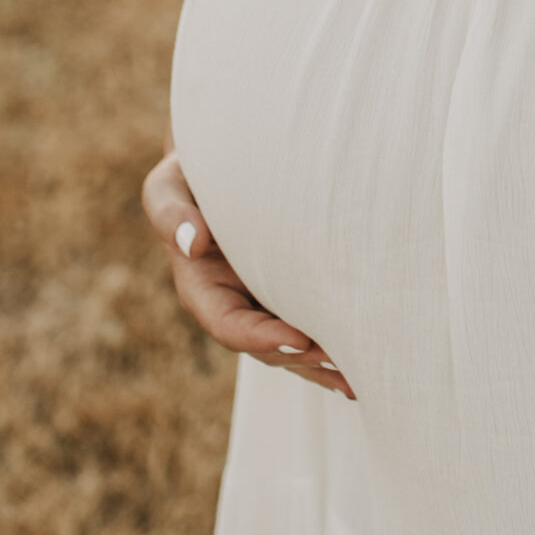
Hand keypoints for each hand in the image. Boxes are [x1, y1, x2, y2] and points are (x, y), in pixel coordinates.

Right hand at [141, 148, 355, 400]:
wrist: (224, 160)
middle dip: (303, 358)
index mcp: (201, 287)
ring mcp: (262, 301)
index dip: (261, 337)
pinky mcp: (290, 290)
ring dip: (323, 363)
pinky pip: (308, 324)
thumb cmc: (193, 171)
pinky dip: (331, 347)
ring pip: (291, 344)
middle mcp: (233, 303)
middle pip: (266, 345)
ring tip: (364, 373)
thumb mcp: (170, 185)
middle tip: (345, 363)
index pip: (228, 325)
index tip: (298, 337)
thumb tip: (193, 244)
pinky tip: (363, 362)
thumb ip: (172, 214)